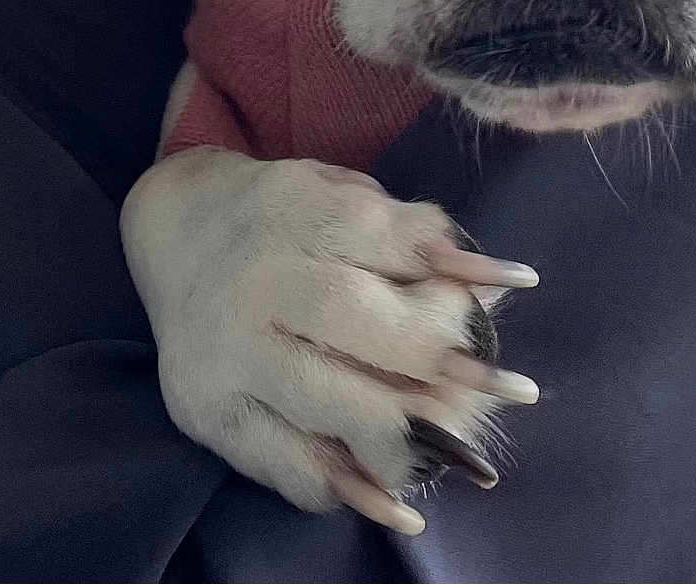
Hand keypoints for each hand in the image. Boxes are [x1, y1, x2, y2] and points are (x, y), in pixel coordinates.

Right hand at [120, 147, 539, 531]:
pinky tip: (397, 501)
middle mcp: (256, 283)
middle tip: (501, 387)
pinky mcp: (207, 413)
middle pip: (350, 319)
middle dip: (434, 359)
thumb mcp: (350, 195)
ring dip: (402, 435)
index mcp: (297, 213)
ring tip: (457, 452)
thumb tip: (498, 284)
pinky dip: (346, 489)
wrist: (177, 230)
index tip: (518, 292)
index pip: (383, 244)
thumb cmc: (290, 215)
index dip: (453, 274)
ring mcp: (225, 354)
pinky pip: (282, 464)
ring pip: (321, 401)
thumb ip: (418, 234)